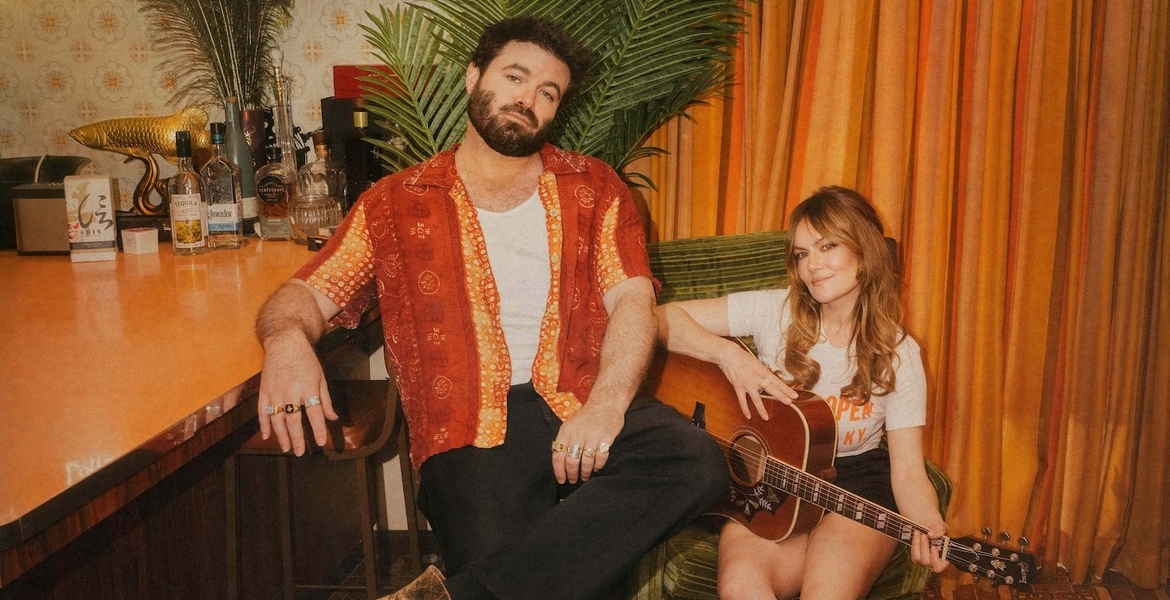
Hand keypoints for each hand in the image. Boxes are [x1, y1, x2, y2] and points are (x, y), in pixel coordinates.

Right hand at [257, 332, 337, 454]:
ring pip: (277, 420)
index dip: (318, 429)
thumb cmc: (306, 360)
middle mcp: (291, 392)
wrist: (285, 343)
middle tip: (301, 452)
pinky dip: (264, 425)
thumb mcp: (320, 377)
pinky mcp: (264, 391)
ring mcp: (275, 392)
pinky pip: (262, 411)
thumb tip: (332, 418)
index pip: (314, 414)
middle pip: (294, 421)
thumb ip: (325, 399)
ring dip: (282, 436)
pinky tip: (267, 436)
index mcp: (308, 388)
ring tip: (287, 448)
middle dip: (298, 438)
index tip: (320, 442)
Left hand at [551, 400, 623, 483]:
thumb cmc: (586, 417)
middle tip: (573, 480)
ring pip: (586, 461)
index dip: (559, 471)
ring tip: (585, 476)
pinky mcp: (606, 437)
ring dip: (585, 472)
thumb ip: (565, 441)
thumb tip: (560, 463)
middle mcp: (578, 434)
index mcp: (566, 431)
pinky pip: (600, 457)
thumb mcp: (570, 425)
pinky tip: (596, 468)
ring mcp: (592, 435)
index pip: (558, 455)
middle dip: (572, 474)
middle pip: (571, 461)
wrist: (605, 403)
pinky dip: (598, 466)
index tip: (561, 480)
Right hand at [714, 344, 796, 419]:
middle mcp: (757, 379)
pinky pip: (742, 400)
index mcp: (763, 372)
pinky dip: (745, 409)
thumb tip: (770, 381)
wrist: (729, 356)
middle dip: (781, 396)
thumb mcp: (757, 364)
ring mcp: (747, 384)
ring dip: (761, 409)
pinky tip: (749, 416)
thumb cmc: (743, 358)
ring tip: (766, 418)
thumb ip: (763, 374)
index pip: (777, 382)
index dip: (786, 389)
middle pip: (771, 389)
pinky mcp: (738, 387)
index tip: (794, 395)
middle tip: (789, 402)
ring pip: (756, 399)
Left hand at [910, 521, 949, 572]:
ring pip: (918, 559)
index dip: (935, 560)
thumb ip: (939, 530)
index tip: (933, 547)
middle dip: (925, 548)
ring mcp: (925, 560)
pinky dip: (914, 544)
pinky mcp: (917, 556)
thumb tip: (931, 535)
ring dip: (918, 545)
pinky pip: (913, 554)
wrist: (927, 523)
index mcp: (945, 557)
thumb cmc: (937, 528)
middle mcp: (934, 562)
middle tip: (924, 535)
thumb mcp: (941, 526)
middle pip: (927, 562)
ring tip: (920, 534)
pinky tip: (916, 534)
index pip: (939, 567)